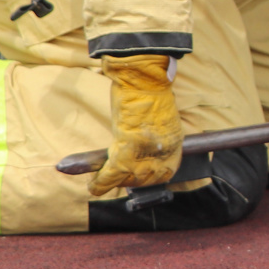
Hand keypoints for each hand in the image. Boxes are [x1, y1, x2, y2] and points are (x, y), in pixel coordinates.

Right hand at [89, 55, 183, 197]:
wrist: (144, 83)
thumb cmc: (152, 95)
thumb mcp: (163, 122)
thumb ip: (158, 139)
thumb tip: (148, 148)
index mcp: (174, 148)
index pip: (163, 176)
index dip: (147, 176)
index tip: (137, 174)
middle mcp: (162, 157)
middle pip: (144, 180)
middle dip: (130, 178)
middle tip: (118, 172)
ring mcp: (145, 159)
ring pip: (127, 181)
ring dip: (115, 180)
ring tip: (104, 177)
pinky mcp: (125, 156)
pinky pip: (110, 177)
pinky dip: (100, 183)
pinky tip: (94, 185)